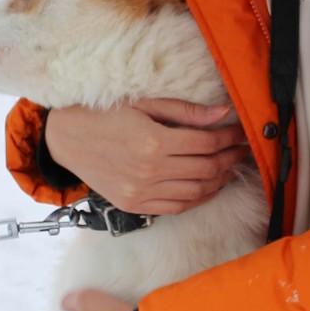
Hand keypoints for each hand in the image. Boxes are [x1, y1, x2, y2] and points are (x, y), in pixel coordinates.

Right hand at [43, 98, 249, 215]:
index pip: (208, 143)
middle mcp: (150, 171)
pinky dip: (199, 198)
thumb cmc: (103, 115)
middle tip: (243, 149)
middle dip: (232, 158)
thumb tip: (222, 114)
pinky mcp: (135, 205)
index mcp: (154, 141)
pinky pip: (178, 207)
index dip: (230, 138)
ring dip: (220, 179)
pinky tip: (209, 186)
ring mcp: (142, 192)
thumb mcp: (143, 103)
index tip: (241, 132)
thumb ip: (185, 111)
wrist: (65, 139)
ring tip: (231, 167)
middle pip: (207, 168)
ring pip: (197, 191)